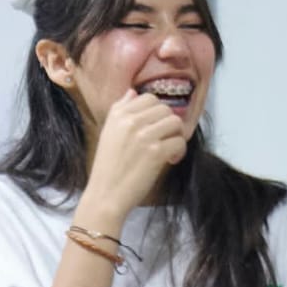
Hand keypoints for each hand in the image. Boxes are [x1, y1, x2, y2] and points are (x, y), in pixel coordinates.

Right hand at [80, 91, 187, 221]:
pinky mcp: (156, 152)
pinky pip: (180, 142)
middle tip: (164, 141)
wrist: (106, 194)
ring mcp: (144, 135)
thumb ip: (121, 110)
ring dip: (176, 136)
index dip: (158, 113)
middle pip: (165, 109)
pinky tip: (170, 161)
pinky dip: (179, 152)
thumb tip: (133, 92)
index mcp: (118, 114)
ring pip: (175, 123)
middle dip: (169, 125)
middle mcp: (130, 121)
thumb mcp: (109, 132)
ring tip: (168, 150)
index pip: (149, 98)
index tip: (156, 128)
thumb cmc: (109, 167)